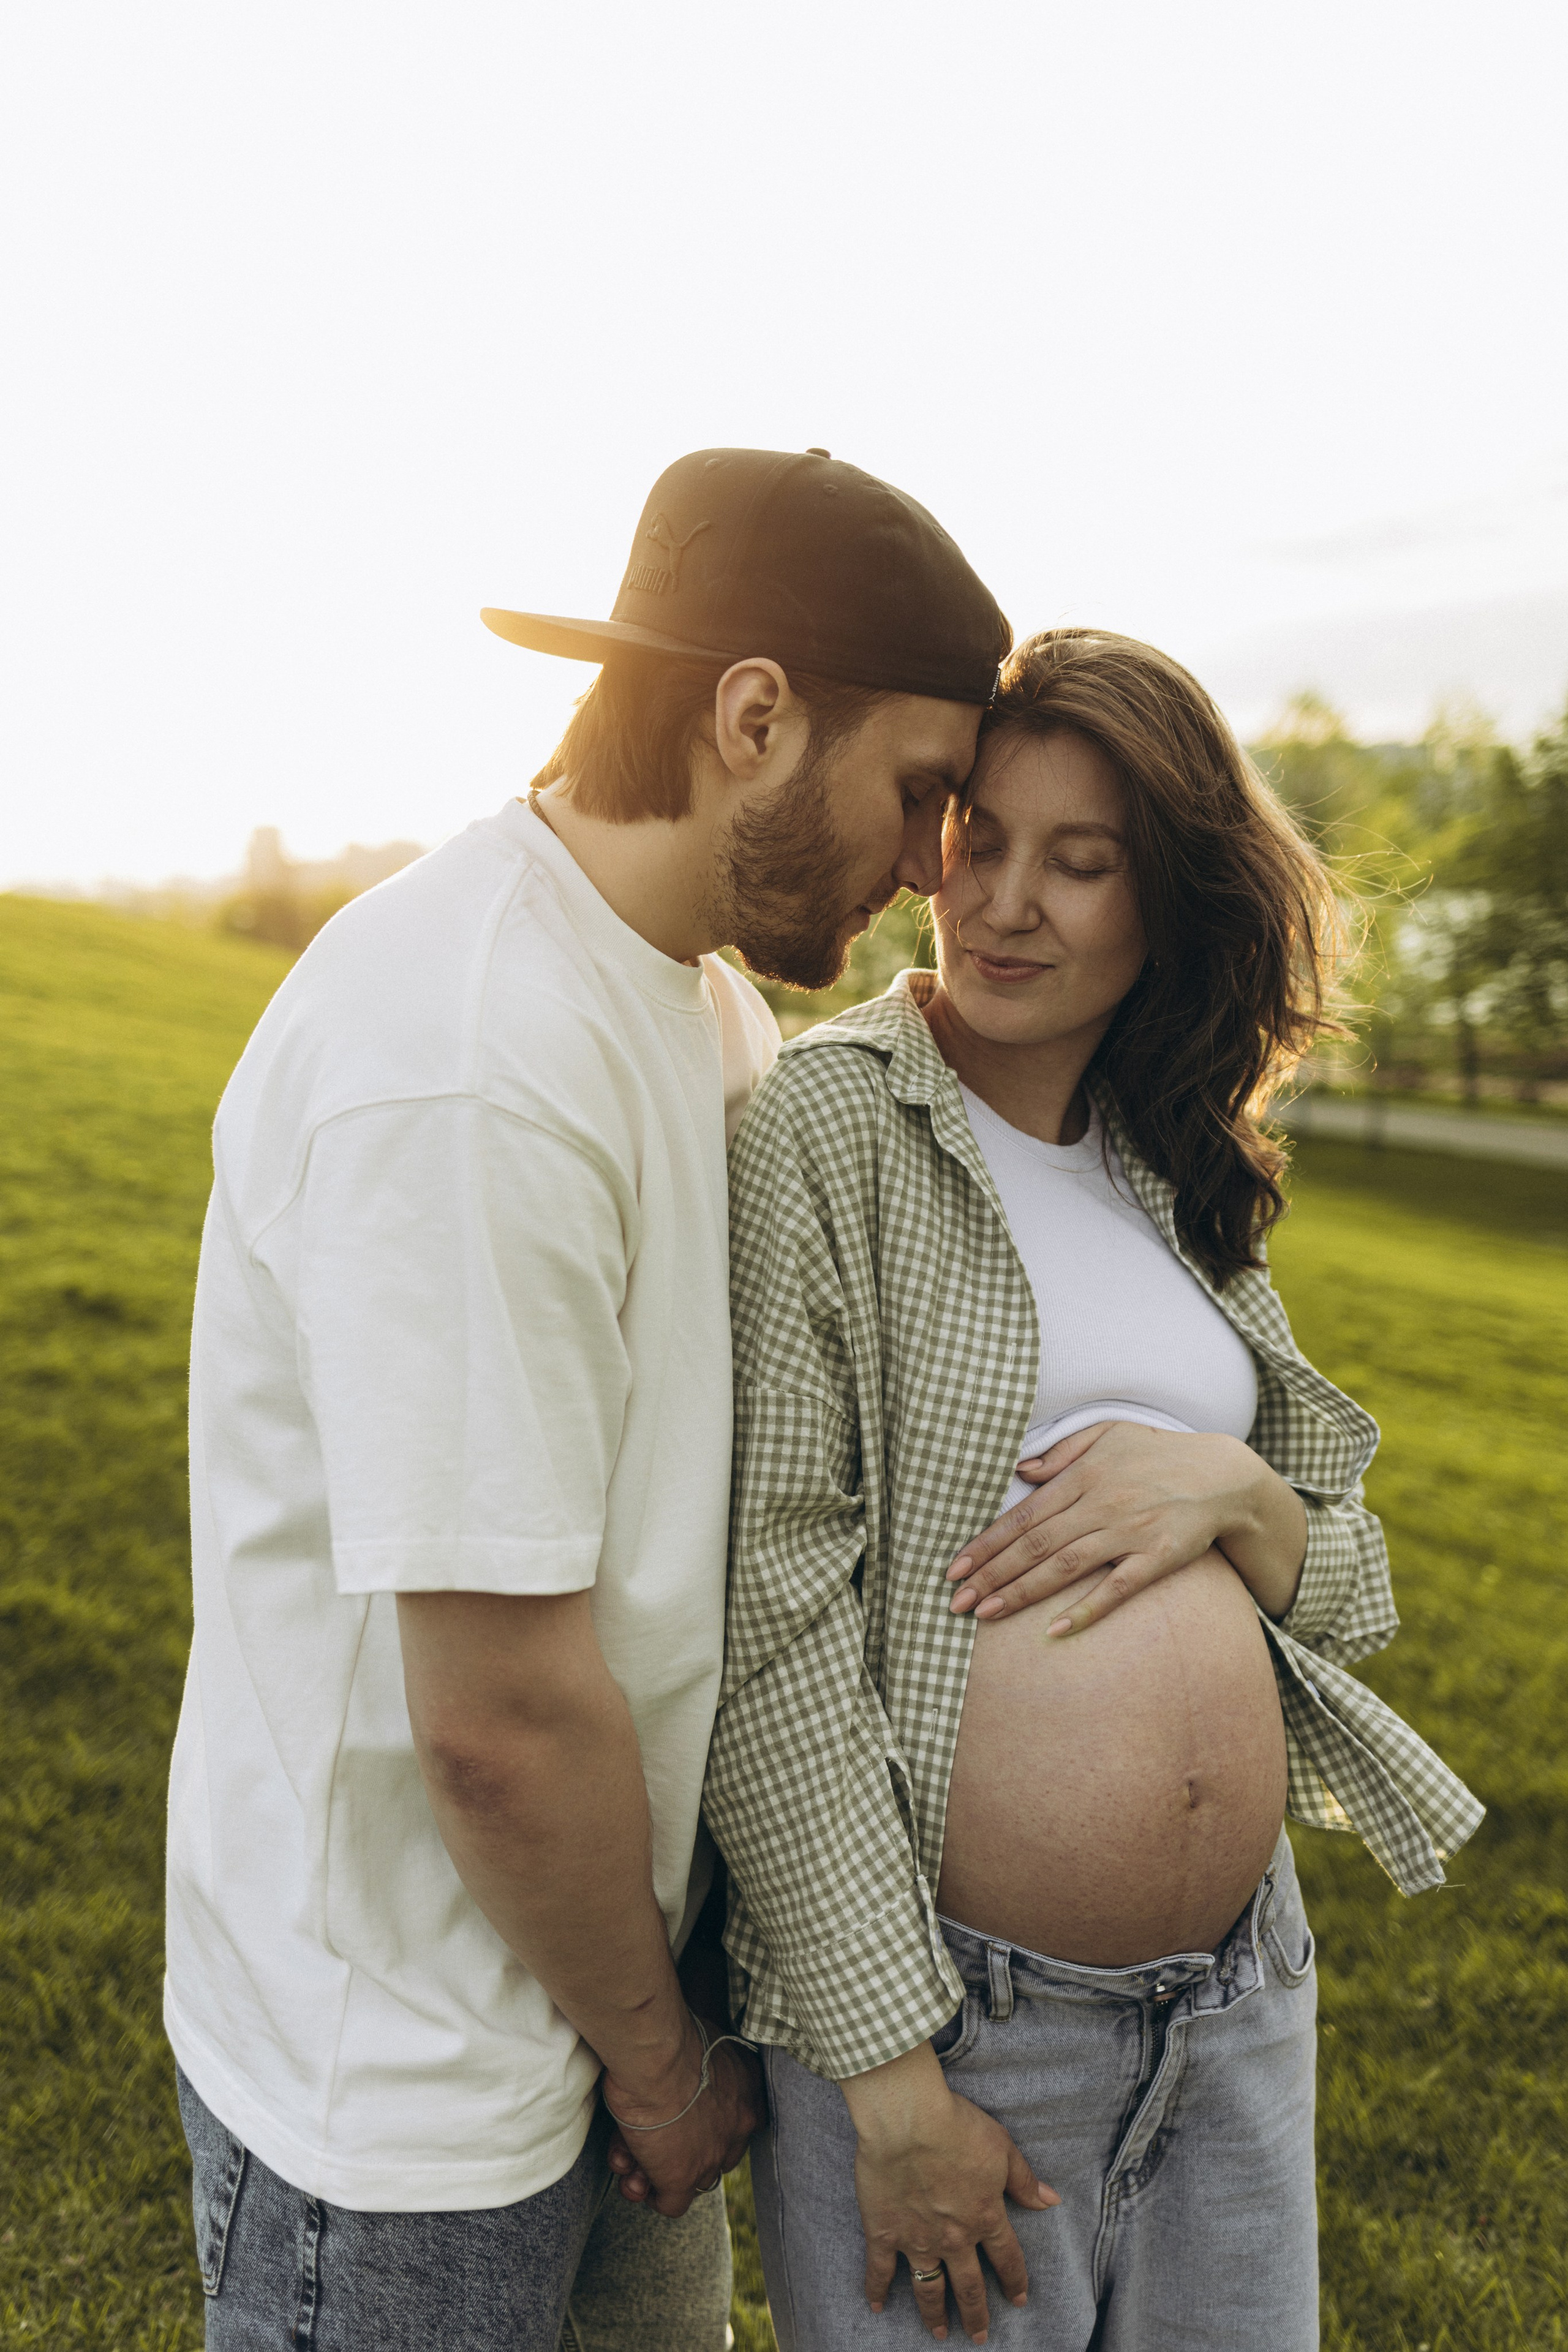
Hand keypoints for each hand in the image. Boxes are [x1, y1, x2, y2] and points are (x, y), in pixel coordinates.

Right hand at [603, 2019, 763, 2216]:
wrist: (655, 2056)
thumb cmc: (672, 2036)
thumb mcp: (703, 2040)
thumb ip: (705, 2063)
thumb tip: (687, 2074)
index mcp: (747, 2091)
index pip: (734, 2122)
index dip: (702, 2125)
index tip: (680, 2118)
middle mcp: (737, 2128)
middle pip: (710, 2152)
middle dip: (679, 2151)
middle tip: (651, 2138)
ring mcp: (711, 2158)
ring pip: (688, 2179)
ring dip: (655, 2170)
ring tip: (628, 2153)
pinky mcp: (681, 2179)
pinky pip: (670, 2203)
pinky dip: (648, 2192)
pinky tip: (631, 2172)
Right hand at [842, 2043, 1057, 2344]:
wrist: (907, 2120)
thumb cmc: (956, 2126)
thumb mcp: (1001, 2147)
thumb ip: (1024, 2179)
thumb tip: (1051, 2200)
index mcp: (985, 2217)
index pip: (1007, 2259)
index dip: (1015, 2281)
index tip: (1018, 2300)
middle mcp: (954, 2238)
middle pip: (969, 2287)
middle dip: (976, 2315)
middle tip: (979, 2336)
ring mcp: (917, 2240)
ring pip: (929, 2288)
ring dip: (935, 2315)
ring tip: (939, 2334)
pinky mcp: (883, 2233)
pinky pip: (880, 2270)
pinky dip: (877, 2290)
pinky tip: (877, 2306)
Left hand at [946, 1422, 1306, 1630]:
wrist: (1222, 1474)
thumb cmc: (1158, 1453)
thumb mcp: (1108, 1435)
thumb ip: (1061, 1453)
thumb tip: (1020, 1471)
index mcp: (1083, 1476)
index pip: (1024, 1516)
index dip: (986, 1543)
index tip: (955, 1567)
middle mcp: (1101, 1504)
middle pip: (1035, 1545)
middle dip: (991, 1574)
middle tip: (956, 1601)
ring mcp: (1129, 1533)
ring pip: (1065, 1567)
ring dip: (1022, 1592)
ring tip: (986, 1613)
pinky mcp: (1157, 1558)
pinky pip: (1117, 1588)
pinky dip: (1086, 1610)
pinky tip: (1055, 1630)